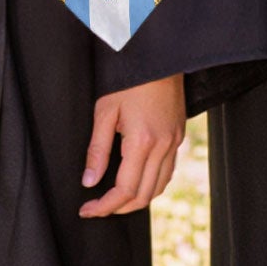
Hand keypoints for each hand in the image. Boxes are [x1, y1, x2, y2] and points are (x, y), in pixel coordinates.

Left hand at [79, 73, 186, 217]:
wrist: (159, 56)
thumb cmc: (130, 79)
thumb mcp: (105, 111)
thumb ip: (97, 150)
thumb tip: (89, 181)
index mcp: (142, 141)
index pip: (124, 190)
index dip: (104, 206)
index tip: (87, 210)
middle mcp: (163, 145)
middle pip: (143, 195)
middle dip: (119, 208)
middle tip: (97, 207)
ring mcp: (174, 141)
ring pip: (159, 186)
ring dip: (137, 199)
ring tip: (115, 199)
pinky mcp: (179, 135)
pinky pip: (168, 171)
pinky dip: (152, 184)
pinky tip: (137, 180)